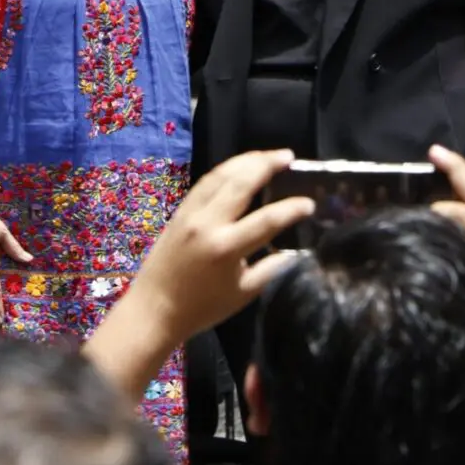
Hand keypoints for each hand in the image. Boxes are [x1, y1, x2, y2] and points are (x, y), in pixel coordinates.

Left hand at [127, 148, 311, 342]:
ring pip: (220, 175)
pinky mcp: (180, 211)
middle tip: (289, 156)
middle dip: (267, 165)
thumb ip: (272, 270)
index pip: (267, 220)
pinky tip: (238, 167)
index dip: (292, 209)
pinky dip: (224, 170)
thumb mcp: (243, 294)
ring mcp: (191, 213)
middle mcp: (208, 223)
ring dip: (246, 160)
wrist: (154, 308)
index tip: (310, 202)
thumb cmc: (202, 307)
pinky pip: (205, 182)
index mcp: (227, 248)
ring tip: (268, 156)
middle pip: (241, 183)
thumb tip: (296, 252)